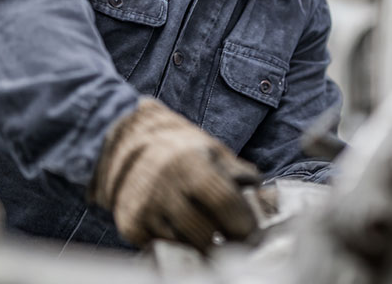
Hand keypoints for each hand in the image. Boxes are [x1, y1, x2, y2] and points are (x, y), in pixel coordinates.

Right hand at [88, 98, 260, 252]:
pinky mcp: (131, 225)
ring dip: (202, 246)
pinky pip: (162, 247)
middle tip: (235, 242)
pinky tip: (185, 233)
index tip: (252, 232)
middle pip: (205, 232)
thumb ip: (238, 173)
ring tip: (212, 238)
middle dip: (225, 242)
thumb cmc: (179, 149)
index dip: (242, 222)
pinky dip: (178, 245)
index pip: (224, 201)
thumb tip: (264, 195)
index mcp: (192, 164)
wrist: (127, 145)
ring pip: (184, 245)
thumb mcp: (212, 151)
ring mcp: (146, 209)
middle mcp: (166, 187)